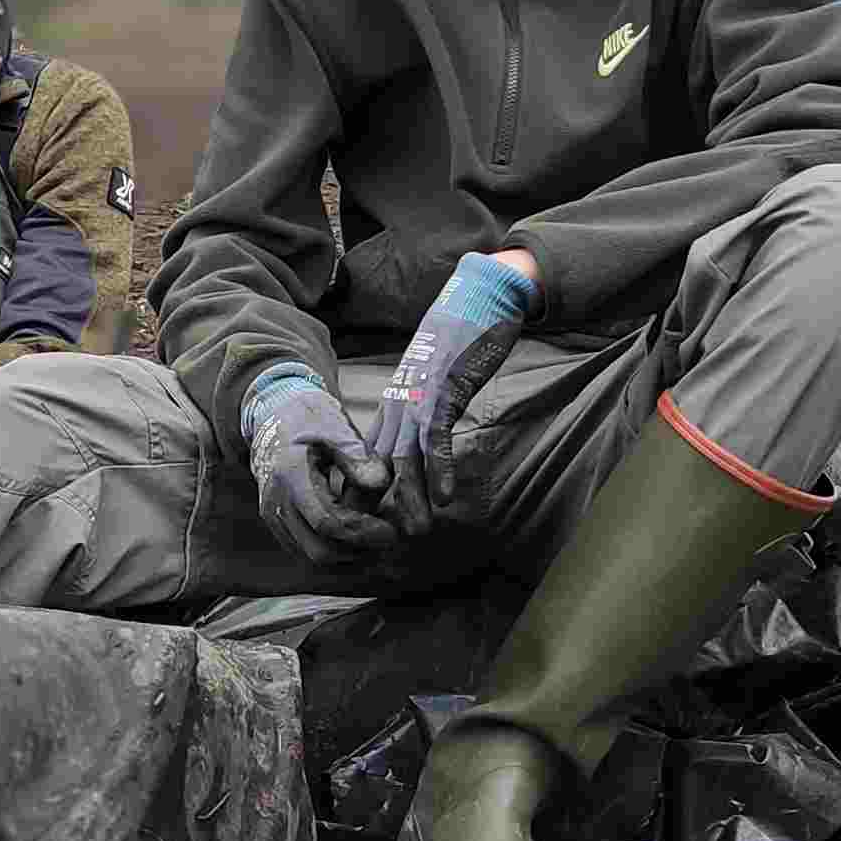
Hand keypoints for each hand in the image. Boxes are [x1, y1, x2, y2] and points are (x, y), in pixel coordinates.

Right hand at [244, 370, 394, 563]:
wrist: (275, 416)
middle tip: (388, 542)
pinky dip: (333, 553)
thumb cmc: (312, 420)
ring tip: (376, 544)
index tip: (391, 533)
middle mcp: (276, 500)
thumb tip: (381, 483)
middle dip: (359, 553)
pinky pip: (305, 551)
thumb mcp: (337, 430)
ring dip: (348, 558)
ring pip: (312, 558)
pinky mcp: (276, 522)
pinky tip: (357, 542)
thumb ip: (359, 458)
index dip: (363, 534)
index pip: (328, 522)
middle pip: (320, 550)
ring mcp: (273, 514)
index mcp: (291, 475)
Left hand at [363, 251, 535, 532]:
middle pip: (378, 463)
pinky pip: (437, 437)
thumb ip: (426, 412)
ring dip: (410, 498)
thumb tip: (425, 443)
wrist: (478, 297)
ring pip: (405, 457)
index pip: (369, 455)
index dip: (363, 490)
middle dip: (377, 506)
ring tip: (416, 531)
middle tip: (380, 543)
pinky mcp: (443, 390)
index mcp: (394, 404)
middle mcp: (398, 403)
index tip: (362, 524)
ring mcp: (417, 397)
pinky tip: (445, 496)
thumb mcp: (435, 382)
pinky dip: (440, 468)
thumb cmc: (460, 340)